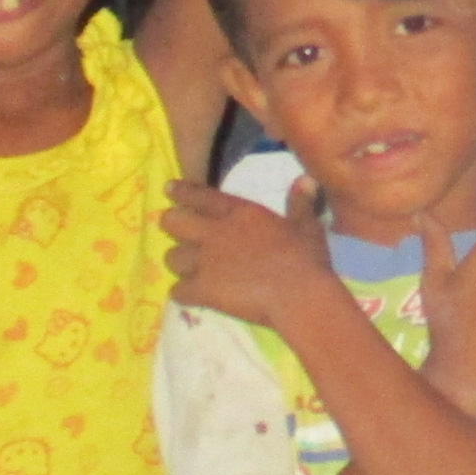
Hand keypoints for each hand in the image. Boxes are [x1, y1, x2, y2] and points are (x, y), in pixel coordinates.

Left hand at [160, 178, 341, 330]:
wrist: (298, 295)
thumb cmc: (305, 258)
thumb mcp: (306, 226)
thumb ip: (300, 203)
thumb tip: (306, 179)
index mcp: (239, 213)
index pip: (201, 196)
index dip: (181, 191)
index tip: (169, 188)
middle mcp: (215, 232)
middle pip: (173, 222)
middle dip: (172, 224)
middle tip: (178, 231)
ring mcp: (205, 262)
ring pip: (171, 257)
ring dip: (178, 262)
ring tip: (187, 268)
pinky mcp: (202, 290)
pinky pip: (177, 291)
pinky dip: (182, 293)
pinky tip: (190, 295)